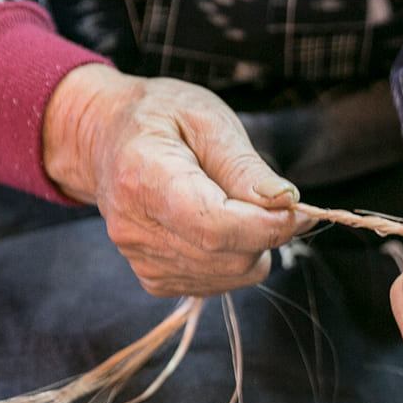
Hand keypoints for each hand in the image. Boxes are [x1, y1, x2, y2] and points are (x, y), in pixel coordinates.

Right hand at [43, 64, 306, 296]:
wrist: (105, 139)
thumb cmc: (161, 119)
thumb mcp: (207, 120)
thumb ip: (245, 166)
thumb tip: (287, 203)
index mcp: (144, 178)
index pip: (215, 226)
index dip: (266, 226)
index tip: (296, 208)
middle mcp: (135, 228)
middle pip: (229, 256)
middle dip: (267, 232)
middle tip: (273, 200)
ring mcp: (141, 258)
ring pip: (231, 274)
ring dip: (253, 246)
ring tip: (234, 204)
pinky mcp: (154, 278)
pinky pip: (218, 282)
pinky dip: (234, 259)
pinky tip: (218, 226)